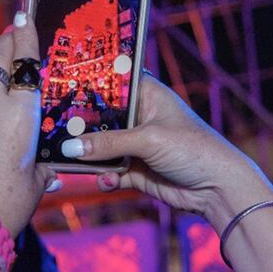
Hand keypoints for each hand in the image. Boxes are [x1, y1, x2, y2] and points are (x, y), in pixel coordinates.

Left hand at [0, 13, 52, 234]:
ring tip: (3, 81)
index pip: (25, 64)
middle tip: (12, 29)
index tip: (25, 18)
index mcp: (19, 114)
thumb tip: (46, 164)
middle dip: (5, 43)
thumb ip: (42, 162)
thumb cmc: (8, 205)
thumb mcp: (37, 180)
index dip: (26, 38)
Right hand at [60, 74, 272, 232]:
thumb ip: (108, 143)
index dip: (87, 84)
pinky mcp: (134, 170)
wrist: (218, 189)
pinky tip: (106, 181)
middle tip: (54, 131)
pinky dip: (103, 177)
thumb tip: (71, 148)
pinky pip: (108, 171)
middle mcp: (138, 116)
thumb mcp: (149, 139)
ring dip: (88, 156)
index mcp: (147, 94)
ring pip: (99, 146)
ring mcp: (135, 144)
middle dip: (80, 127)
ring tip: (71, 160)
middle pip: (99, 117)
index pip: (111, 82)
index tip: (59, 87)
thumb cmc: (193, 149)